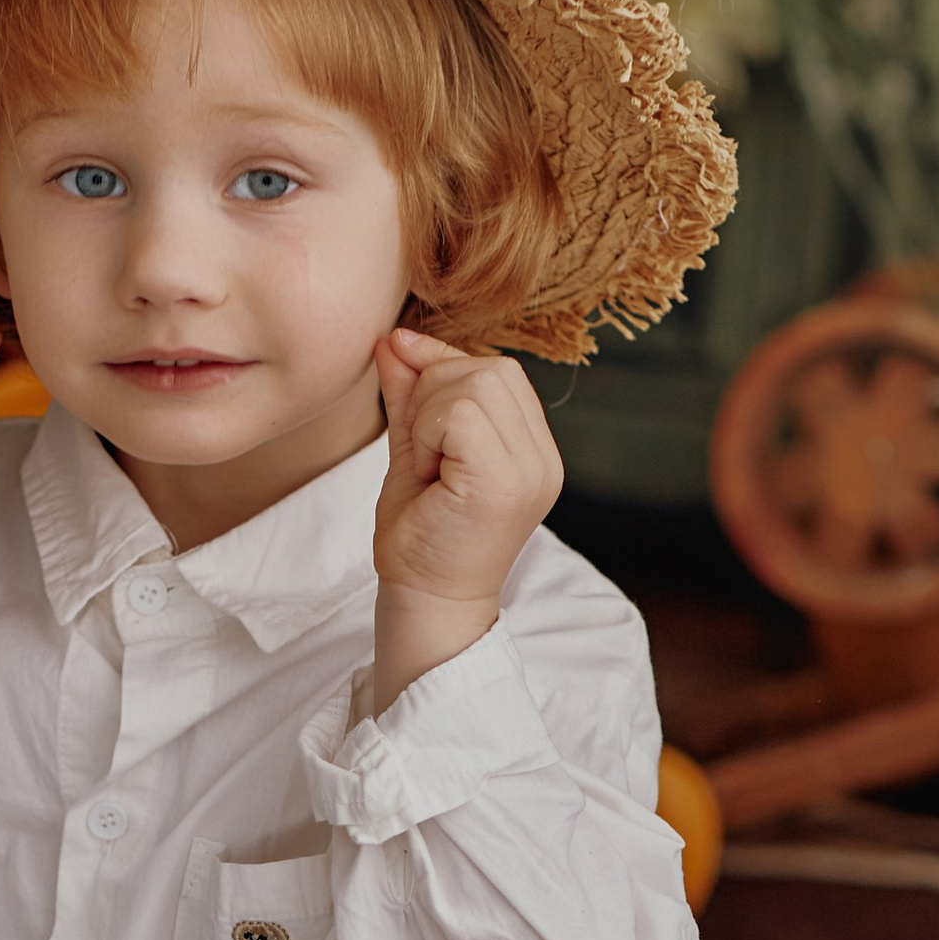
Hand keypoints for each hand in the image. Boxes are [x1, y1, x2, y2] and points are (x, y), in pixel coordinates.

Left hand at [370, 330, 562, 709]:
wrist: (424, 602)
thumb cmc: (420, 534)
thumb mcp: (415, 447)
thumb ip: (411, 394)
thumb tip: (394, 337)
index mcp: (532, 448)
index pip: (497, 370)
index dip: (444, 369)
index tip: (408, 399)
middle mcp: (543, 457)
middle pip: (491, 368)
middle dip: (435, 392)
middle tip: (420, 452)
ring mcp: (531, 470)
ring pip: (474, 383)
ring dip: (428, 417)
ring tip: (426, 467)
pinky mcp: (505, 482)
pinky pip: (459, 412)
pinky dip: (427, 432)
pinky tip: (426, 473)